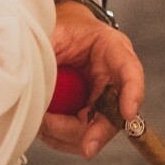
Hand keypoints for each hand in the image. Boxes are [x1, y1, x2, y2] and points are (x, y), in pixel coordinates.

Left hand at [38, 1, 143, 159]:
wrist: (62, 32)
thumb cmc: (64, 28)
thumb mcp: (55, 29)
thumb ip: (47, 47)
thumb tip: (31, 71)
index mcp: (113, 49)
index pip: (130, 71)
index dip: (133, 93)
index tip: (128, 112)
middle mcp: (113, 79)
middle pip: (114, 115)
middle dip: (94, 132)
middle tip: (64, 133)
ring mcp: (101, 99)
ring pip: (95, 131)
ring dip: (67, 135)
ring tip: (41, 121)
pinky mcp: (87, 114)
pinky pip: (79, 135)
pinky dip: (59, 136)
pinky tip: (43, 125)